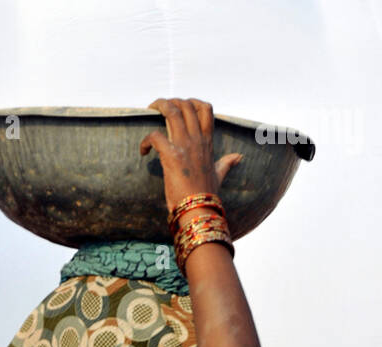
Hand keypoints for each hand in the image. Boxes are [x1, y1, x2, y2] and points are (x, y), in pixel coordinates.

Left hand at [139, 98, 242, 212]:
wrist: (200, 210)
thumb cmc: (207, 194)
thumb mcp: (219, 174)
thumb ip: (227, 163)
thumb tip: (238, 157)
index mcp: (207, 141)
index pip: (205, 109)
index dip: (192, 102)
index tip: (180, 107)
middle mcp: (196, 139)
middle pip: (186, 105)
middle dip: (171, 101)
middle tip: (159, 108)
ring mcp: (184, 146)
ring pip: (171, 111)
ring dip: (159, 106)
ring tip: (149, 110)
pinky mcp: (171, 156)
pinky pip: (154, 136)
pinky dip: (145, 140)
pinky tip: (143, 151)